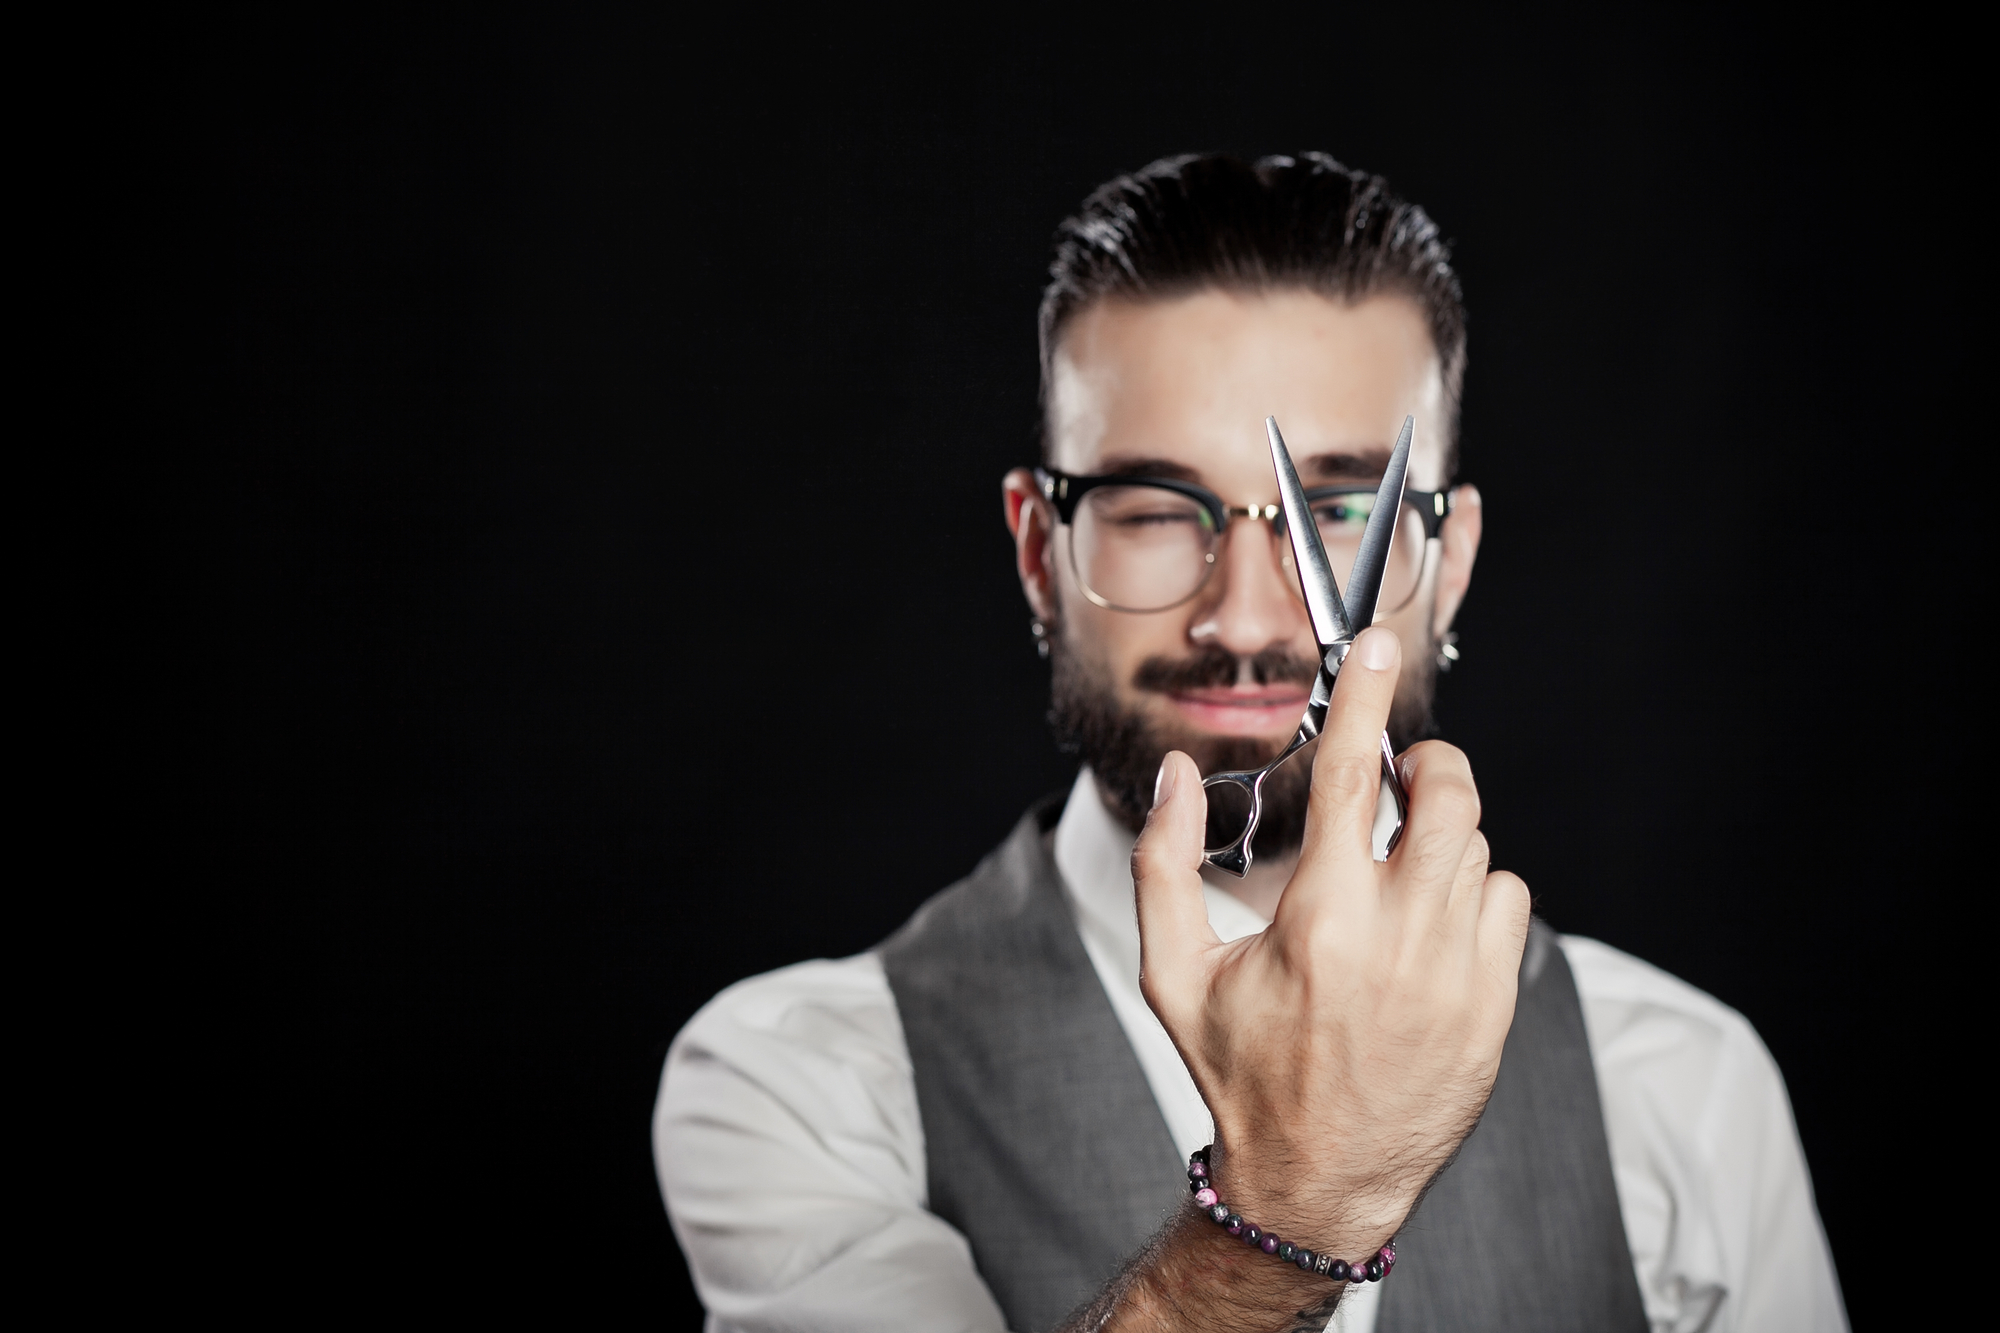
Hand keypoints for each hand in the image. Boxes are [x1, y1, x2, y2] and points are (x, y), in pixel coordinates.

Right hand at [1133, 626, 1529, 1264]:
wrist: (1316, 1182)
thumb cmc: (1239, 1073)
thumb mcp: (1173, 972)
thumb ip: (1164, 863)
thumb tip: (1178, 776)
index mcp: (1319, 921)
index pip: (1354, 777)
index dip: (1368, 699)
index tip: (1377, 648)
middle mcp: (1400, 941)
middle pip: (1449, 799)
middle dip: (1431, 764)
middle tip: (1404, 771)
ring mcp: (1459, 976)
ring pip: (1479, 852)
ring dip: (1444, 836)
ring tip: (1400, 866)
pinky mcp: (1495, 1008)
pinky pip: (1510, 905)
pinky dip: (1477, 893)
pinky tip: (1432, 921)